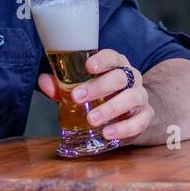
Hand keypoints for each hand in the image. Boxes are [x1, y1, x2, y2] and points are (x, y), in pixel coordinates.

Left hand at [37, 49, 152, 143]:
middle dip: (99, 87)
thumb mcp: (81, 90)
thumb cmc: (102, 97)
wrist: (131, 114)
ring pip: (132, 98)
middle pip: (120, 77)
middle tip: (78, 97)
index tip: (88, 66)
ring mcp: (140, 97)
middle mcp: (132, 78)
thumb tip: (43, 81)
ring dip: (111, 108)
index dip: (102, 60)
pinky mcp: (146, 117)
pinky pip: (139, 121)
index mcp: (116, 66)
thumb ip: (62, 87)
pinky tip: (108, 133)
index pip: (113, 57)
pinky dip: (124, 128)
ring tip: (92, 119)